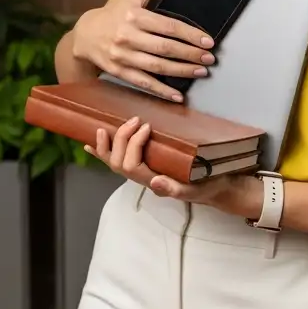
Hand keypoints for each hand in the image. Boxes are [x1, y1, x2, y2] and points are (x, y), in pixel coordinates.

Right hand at [73, 0, 215, 101]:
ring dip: (181, 71)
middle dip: (190, 54)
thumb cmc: (115, 14)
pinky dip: (161, 90)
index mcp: (134, 15)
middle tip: (210, 59)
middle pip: (164, 48)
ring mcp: (123, 56)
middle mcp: (127, 36)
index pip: (168, 26)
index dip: (190, 34)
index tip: (208, 41)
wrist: (86, 35)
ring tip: (201, 71)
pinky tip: (178, 95)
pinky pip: (144, 83)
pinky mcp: (119, 71)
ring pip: (157, 66)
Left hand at [87, 117, 263, 217]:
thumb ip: (174, 189)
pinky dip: (102, 153)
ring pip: (112, 162)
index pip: (130, 164)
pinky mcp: (142, 167)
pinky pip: (116, 161)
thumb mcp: (194, 189)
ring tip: (102, 129)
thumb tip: (154, 183)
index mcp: (151, 181)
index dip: (133, 144)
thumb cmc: (206, 186)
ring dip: (106, 146)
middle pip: (117, 161)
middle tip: (134, 120)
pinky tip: (92, 145)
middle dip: (120, 139)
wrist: (215, 188)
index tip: (147, 126)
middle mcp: (141, 178)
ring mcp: (139, 173)